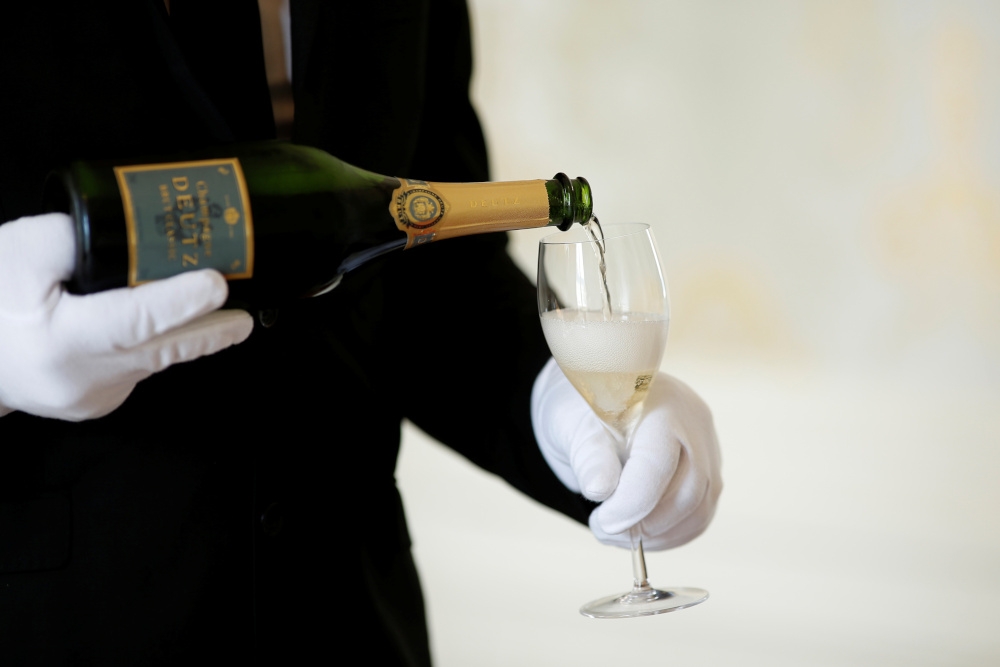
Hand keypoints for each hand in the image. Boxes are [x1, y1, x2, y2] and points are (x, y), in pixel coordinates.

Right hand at [0, 213, 253, 420]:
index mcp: (61, 341)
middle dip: (209, 332)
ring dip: (179, 335)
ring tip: (210, 311)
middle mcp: (81, 378)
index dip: (181, 302)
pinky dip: (148, 347)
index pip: (135, 321)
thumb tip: (133, 234)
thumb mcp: (19, 252)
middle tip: (244, 319)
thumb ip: (75, 237)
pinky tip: (153, 327)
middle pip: (160, 350)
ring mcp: (91, 398)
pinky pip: (136, 370)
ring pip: (150, 360)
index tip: (216, 286)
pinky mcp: (96, 404)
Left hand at [531, 358, 721, 549]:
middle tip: (605, 530)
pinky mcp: (708, 470)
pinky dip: (670, 534)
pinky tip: (639, 532)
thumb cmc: (582, 411)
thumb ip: (588, 457)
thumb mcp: (571, 426)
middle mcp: (693, 424)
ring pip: (699, 509)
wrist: (597, 402)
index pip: (657, 465)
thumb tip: (600, 490)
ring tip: (618, 534)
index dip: (631, 504)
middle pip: (687, 492)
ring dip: (658, 535)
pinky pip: (699, 514)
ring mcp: (707, 448)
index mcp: (660, 404)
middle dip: (645, 525)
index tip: (602, 522)